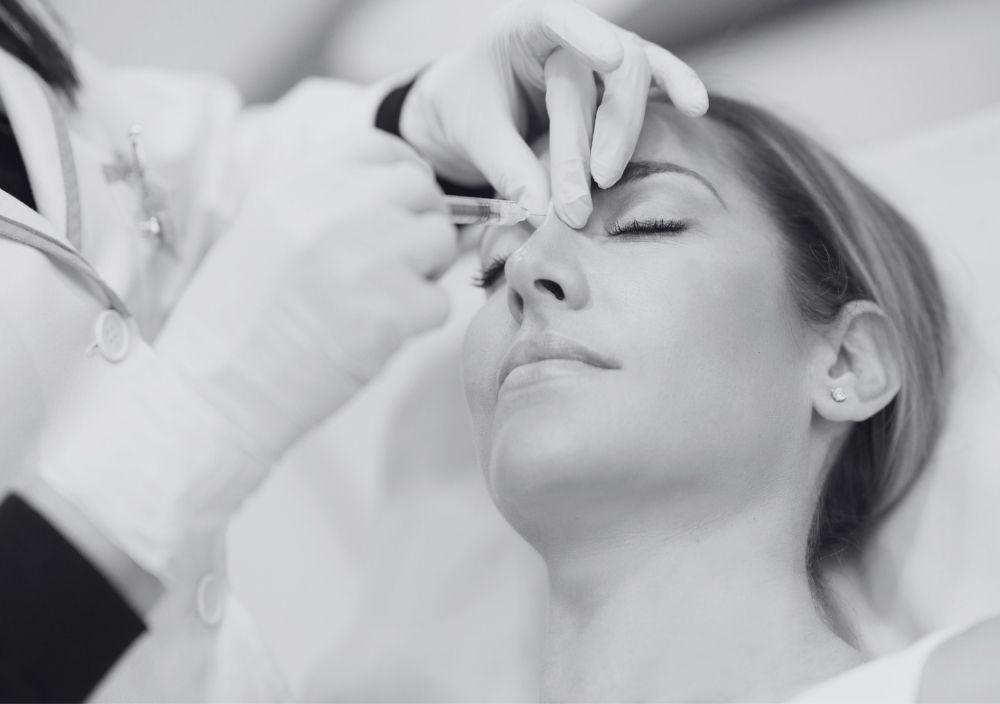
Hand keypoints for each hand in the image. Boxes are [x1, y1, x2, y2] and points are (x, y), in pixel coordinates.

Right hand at [157, 129, 456, 459]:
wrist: (215, 392)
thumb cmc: (236, 320)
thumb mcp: (264, 231)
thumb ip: (324, 203)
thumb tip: (395, 197)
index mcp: (295, 184)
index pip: (381, 148)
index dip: (402, 176)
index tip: (400, 208)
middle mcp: (332, 210)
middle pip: (420, 190)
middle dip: (420, 224)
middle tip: (399, 264)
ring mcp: (367, 258)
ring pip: (441, 241)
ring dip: (426, 271)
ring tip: (384, 299)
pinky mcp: (393, 312)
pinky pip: (440, 301)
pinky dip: (420, 322)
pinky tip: (377, 336)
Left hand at [400, 0, 707, 226]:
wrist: (474, 110)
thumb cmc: (469, 111)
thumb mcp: (474, 136)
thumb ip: (507, 167)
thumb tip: (541, 212)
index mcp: (521, 30)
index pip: (556, 20)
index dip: (585, 34)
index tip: (608, 57)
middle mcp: (567, 35)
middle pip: (604, 67)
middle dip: (599, 131)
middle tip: (584, 192)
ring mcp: (598, 54)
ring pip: (632, 77)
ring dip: (624, 133)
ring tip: (607, 181)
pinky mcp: (617, 82)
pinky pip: (653, 77)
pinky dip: (675, 88)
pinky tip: (694, 107)